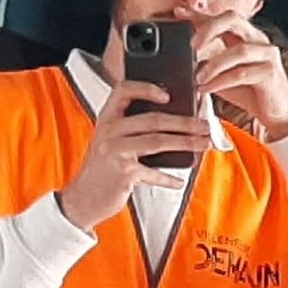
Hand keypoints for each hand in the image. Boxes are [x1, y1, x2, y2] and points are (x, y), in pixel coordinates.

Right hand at [57, 50, 210, 227]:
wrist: (83, 199)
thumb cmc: (101, 170)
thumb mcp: (111, 143)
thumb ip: (132, 130)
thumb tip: (174, 123)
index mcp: (107, 119)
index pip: (124, 91)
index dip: (147, 88)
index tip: (168, 94)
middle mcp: (109, 131)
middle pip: (153, 119)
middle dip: (184, 122)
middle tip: (204, 125)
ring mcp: (115, 152)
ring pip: (158, 141)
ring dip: (185, 143)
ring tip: (203, 143)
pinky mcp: (122, 173)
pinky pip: (153, 173)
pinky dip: (168, 178)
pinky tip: (179, 181)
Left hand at [192, 17, 287, 139]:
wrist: (277, 115)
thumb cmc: (250, 92)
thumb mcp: (222, 73)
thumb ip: (206, 61)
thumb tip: (181, 56)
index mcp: (246, 35)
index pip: (220, 17)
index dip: (199, 14)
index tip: (178, 13)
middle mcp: (258, 39)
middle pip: (233, 19)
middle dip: (208, 28)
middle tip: (191, 44)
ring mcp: (267, 54)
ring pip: (238, 50)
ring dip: (213, 64)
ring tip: (196, 78)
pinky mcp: (270, 73)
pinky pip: (242, 73)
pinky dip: (220, 81)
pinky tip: (206, 89)